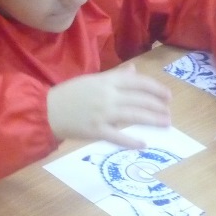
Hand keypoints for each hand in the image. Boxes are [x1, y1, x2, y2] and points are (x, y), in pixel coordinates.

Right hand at [46, 63, 171, 147]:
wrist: (46, 110)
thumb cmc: (69, 94)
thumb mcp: (92, 80)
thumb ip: (114, 76)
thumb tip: (133, 71)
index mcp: (106, 81)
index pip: (138, 82)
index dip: (156, 89)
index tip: (167, 96)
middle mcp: (107, 95)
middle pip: (140, 100)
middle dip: (158, 107)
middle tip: (169, 114)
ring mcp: (102, 114)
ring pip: (134, 116)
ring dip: (152, 120)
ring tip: (165, 124)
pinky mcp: (95, 130)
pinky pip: (117, 136)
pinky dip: (131, 141)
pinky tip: (143, 144)